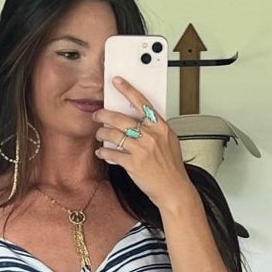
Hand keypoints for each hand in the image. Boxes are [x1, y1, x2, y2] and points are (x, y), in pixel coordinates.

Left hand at [93, 76, 192, 212]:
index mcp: (161, 127)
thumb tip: (139, 119)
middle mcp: (151, 136)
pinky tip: (102, 152)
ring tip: (99, 134)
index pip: (143, 102)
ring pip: (113, 134)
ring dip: (102, 133)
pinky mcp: (133, 164)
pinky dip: (104, 152)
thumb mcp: (169, 142)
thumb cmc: (171, 167)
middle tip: (98, 114)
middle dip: (105, 114)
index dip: (128, 90)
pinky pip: (112, 153)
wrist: (173, 189)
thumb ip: (155, 129)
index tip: (117, 82)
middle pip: (121, 118)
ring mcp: (142, 149)